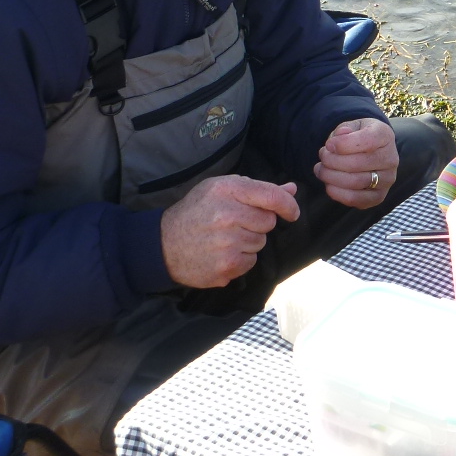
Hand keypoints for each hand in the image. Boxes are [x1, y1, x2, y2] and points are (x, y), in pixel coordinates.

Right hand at [160, 175, 299, 288]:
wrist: (163, 245)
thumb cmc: (196, 212)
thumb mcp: (221, 189)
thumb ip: (257, 188)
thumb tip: (292, 189)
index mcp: (228, 190)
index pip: (272, 196)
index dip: (288, 204)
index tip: (291, 212)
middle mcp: (228, 215)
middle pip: (268, 221)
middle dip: (259, 223)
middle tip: (237, 223)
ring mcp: (227, 243)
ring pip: (261, 242)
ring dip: (249, 241)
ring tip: (225, 238)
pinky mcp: (226, 266)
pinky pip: (251, 261)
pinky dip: (242, 258)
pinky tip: (223, 252)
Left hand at [314, 118, 398, 208]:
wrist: (373, 151)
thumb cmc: (359, 136)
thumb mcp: (353, 125)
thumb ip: (344, 129)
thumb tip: (339, 136)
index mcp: (385, 136)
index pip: (367, 141)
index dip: (342, 144)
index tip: (328, 145)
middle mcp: (390, 159)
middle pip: (357, 163)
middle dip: (332, 161)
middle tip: (322, 157)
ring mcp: (387, 179)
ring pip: (355, 182)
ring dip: (331, 177)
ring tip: (321, 170)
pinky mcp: (379, 196)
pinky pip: (356, 199)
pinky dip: (337, 193)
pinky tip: (329, 184)